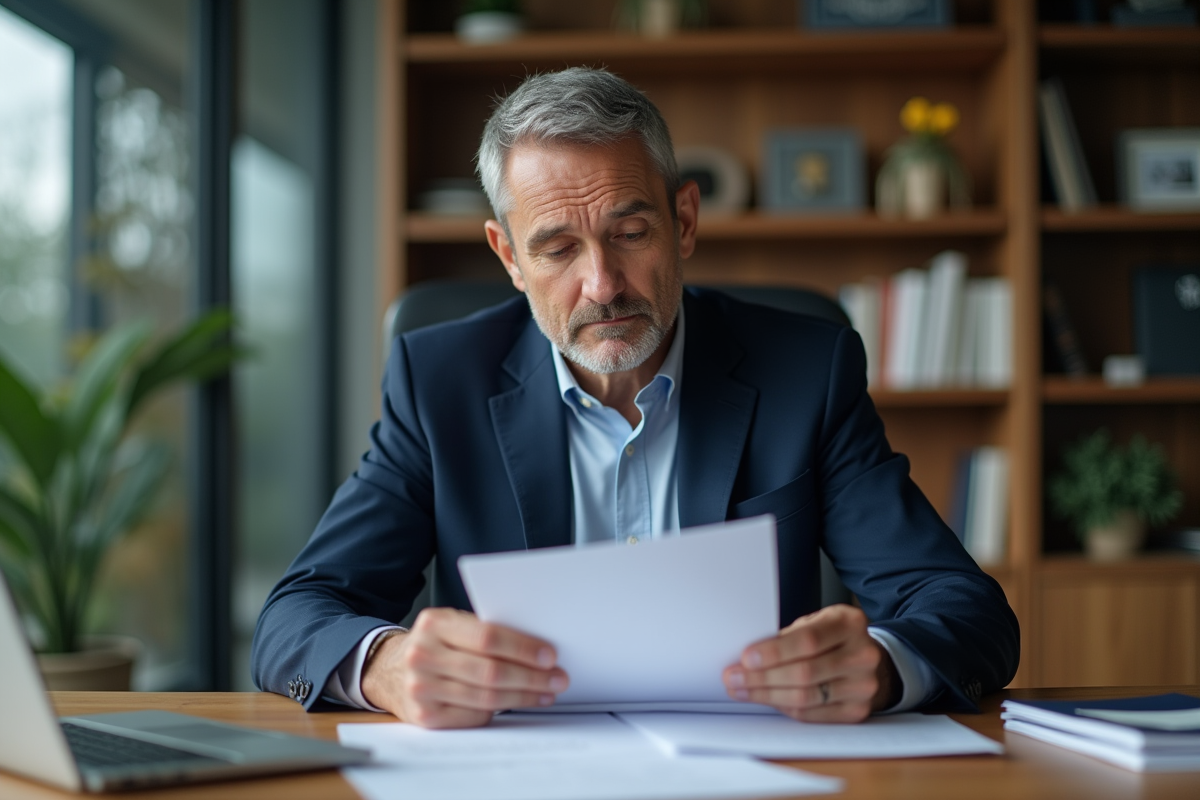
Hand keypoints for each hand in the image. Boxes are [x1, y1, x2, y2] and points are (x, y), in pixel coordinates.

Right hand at [360, 608, 568, 728]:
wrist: (389, 669)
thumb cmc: (434, 644)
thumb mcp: (451, 625)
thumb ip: (484, 630)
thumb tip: (537, 647)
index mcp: (434, 624)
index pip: (488, 637)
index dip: (523, 648)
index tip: (550, 655)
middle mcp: (423, 655)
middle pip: (490, 671)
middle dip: (531, 677)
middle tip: (557, 678)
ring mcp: (421, 688)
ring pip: (486, 697)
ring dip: (523, 696)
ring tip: (546, 692)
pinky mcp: (425, 716)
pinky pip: (474, 715)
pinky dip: (501, 710)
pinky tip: (518, 703)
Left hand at [722, 604, 899, 722]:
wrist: (865, 658)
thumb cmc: (832, 638)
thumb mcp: (815, 622)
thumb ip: (789, 637)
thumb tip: (748, 657)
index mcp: (849, 623)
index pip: (808, 641)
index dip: (774, 652)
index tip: (746, 658)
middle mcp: (862, 654)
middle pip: (805, 672)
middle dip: (762, 677)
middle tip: (734, 678)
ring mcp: (863, 686)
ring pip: (806, 697)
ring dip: (766, 695)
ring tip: (742, 690)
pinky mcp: (857, 711)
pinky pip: (812, 714)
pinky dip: (783, 707)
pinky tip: (766, 699)